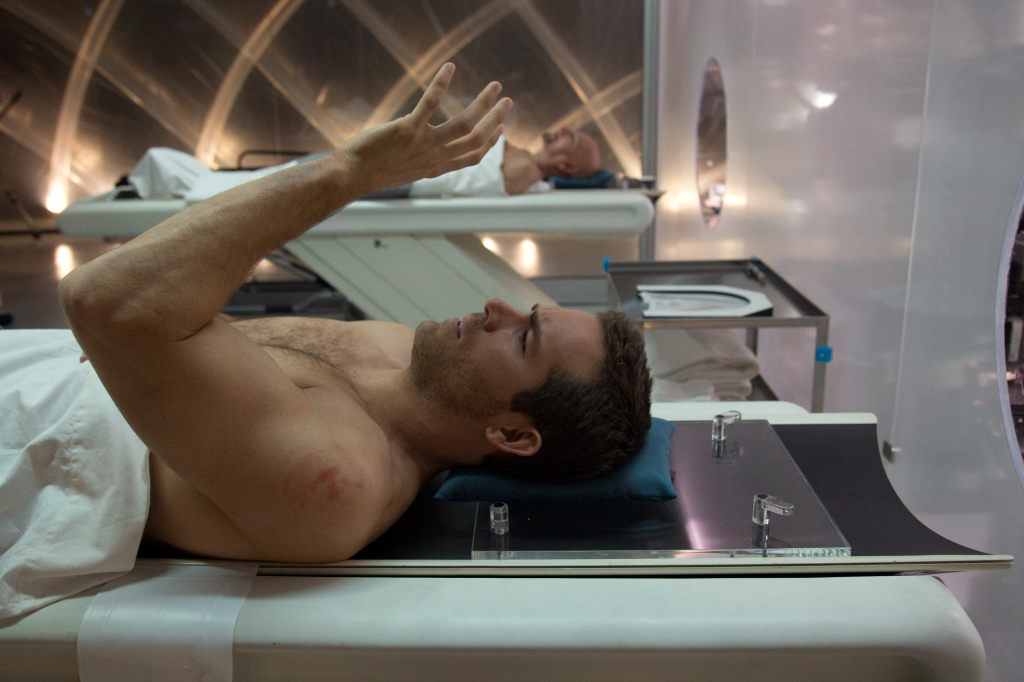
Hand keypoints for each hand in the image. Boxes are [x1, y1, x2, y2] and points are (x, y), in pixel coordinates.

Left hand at [334, 63, 510, 194]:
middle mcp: (434, 158)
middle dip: (495, 119)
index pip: (472, 157)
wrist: (351, 175)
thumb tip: (429, 152)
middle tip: (507, 101)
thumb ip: (422, 160)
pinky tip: (449, 68)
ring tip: (494, 86)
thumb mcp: (405, 170)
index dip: (490, 142)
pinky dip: (441, 83)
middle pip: (476, 139)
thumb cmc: (373, 170)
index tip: (499, 128)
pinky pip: (431, 103)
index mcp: (435, 167)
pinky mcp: (407, 130)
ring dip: (483, 104)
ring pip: (464, 125)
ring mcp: (423, 144)